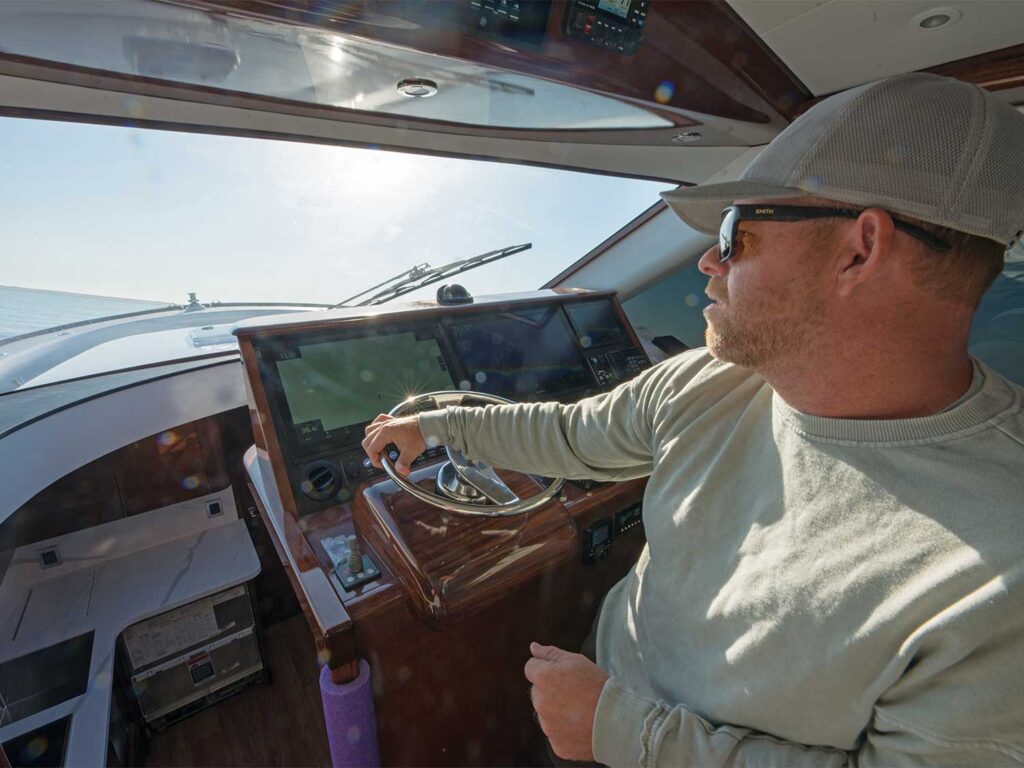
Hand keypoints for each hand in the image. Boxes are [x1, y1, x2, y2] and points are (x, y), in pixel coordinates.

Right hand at [361, 414, 426, 475]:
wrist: (428, 425)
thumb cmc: (420, 434)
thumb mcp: (411, 451)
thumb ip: (404, 463)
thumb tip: (401, 472)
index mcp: (386, 432)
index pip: (371, 449)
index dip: (375, 460)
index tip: (383, 465)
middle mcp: (384, 425)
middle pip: (367, 440)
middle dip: (372, 453)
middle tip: (382, 460)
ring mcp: (387, 422)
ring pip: (369, 431)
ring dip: (371, 441)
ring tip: (381, 450)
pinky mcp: (391, 420)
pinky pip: (377, 422)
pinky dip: (376, 430)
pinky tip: (380, 435)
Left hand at [524, 642, 608, 761]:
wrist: (616, 720)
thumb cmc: (597, 685)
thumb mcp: (576, 661)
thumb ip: (550, 653)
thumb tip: (533, 647)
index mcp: (543, 678)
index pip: (531, 668)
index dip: (547, 668)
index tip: (563, 675)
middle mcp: (539, 703)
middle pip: (538, 692)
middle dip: (550, 690)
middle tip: (575, 693)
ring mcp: (547, 726)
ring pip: (546, 714)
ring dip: (557, 711)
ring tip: (581, 710)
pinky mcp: (556, 744)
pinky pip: (556, 734)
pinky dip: (566, 730)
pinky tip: (582, 725)